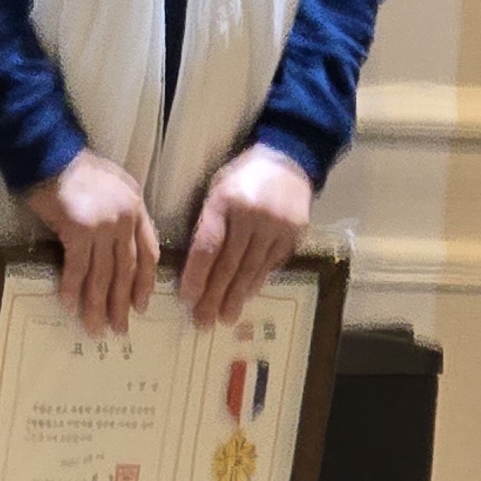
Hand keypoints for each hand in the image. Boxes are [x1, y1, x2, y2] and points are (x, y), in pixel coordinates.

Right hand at [19, 149, 158, 336]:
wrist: (50, 156)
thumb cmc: (77, 169)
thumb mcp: (115, 184)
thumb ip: (124, 212)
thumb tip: (120, 245)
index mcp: (137, 208)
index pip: (149, 253)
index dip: (145, 283)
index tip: (142, 306)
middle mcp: (125, 220)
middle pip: (127, 270)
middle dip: (122, 303)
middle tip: (120, 329)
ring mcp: (104, 226)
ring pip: (103, 275)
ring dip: (98, 305)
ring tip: (95, 328)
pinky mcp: (79, 230)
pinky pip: (77, 268)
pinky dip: (73, 289)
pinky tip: (70, 306)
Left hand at [177, 143, 311, 328]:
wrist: (288, 159)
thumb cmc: (242, 176)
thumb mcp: (217, 189)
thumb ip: (208, 223)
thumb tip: (196, 267)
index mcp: (224, 201)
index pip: (207, 246)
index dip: (196, 276)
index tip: (187, 299)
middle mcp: (251, 215)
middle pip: (229, 264)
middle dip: (214, 296)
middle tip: (203, 321)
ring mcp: (275, 225)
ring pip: (252, 268)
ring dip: (236, 296)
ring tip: (225, 317)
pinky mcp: (293, 233)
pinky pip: (271, 264)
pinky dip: (257, 282)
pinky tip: (246, 296)